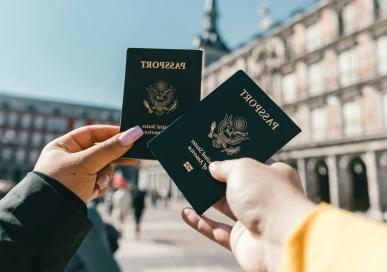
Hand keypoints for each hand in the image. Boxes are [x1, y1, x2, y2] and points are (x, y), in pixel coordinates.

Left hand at [34, 125, 142, 202]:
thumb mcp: (88, 163)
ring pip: (103, 168)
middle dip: (112, 159)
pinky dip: (100, 186)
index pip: (91, 133)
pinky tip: (93, 192)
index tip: (128, 134)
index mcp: (63, 146)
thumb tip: (134, 133)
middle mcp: (69, 158)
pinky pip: (100, 181)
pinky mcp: (82, 188)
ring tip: (99, 184)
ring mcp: (76, 174)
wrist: (50, 219)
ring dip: (105, 176)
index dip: (110, 133)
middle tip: (132, 158)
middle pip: (100, 151)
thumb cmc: (62, 184)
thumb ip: (111, 149)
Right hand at [182, 158, 314, 271]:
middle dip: (216, 179)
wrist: (280, 239)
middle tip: (197, 169)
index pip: (252, 165)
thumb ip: (225, 166)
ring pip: (224, 208)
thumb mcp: (243, 168)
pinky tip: (186, 213)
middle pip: (236, 186)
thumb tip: (213, 168)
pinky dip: (200, 223)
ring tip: (188, 187)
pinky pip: (216, 231)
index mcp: (274, 176)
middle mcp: (265, 198)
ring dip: (206, 199)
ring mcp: (253, 220)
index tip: (215, 153)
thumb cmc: (267, 196)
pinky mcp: (241, 241)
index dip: (233, 159)